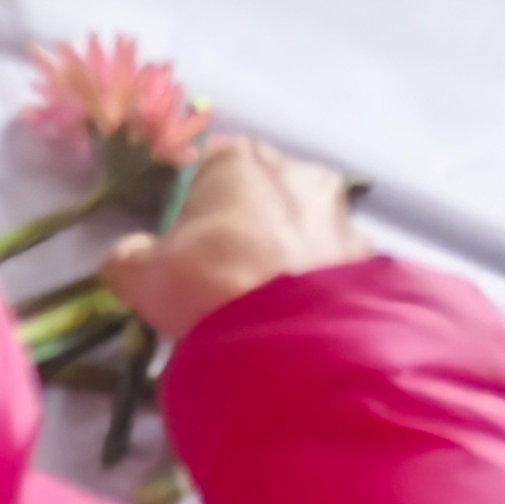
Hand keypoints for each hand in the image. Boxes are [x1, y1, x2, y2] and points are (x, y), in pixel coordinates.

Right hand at [101, 140, 371, 342]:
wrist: (300, 345)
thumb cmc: (212, 283)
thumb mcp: (142, 273)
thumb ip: (130, 257)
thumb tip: (129, 258)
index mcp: (239, 158)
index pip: (205, 166)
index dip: (190, 206)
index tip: (183, 245)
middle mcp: (298, 173)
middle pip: (262, 195)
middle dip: (247, 228)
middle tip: (224, 276)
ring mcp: (343, 217)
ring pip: (305, 232)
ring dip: (287, 259)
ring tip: (265, 308)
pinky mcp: (375, 264)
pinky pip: (334, 271)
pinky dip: (317, 290)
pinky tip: (298, 323)